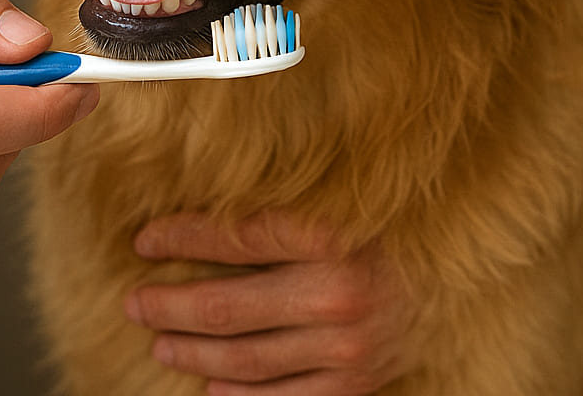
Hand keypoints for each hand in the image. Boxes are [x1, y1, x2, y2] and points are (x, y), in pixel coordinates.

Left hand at [125, 210, 415, 394]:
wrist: (447, 278)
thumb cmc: (378, 230)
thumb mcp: (327, 204)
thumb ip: (270, 210)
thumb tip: (193, 216)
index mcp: (326, 235)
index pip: (231, 238)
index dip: (178, 238)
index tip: (143, 241)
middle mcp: (335, 293)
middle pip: (226, 307)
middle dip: (169, 305)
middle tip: (135, 302)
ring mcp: (346, 348)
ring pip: (244, 359)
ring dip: (192, 351)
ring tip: (159, 340)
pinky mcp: (355, 384)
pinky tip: (209, 384)